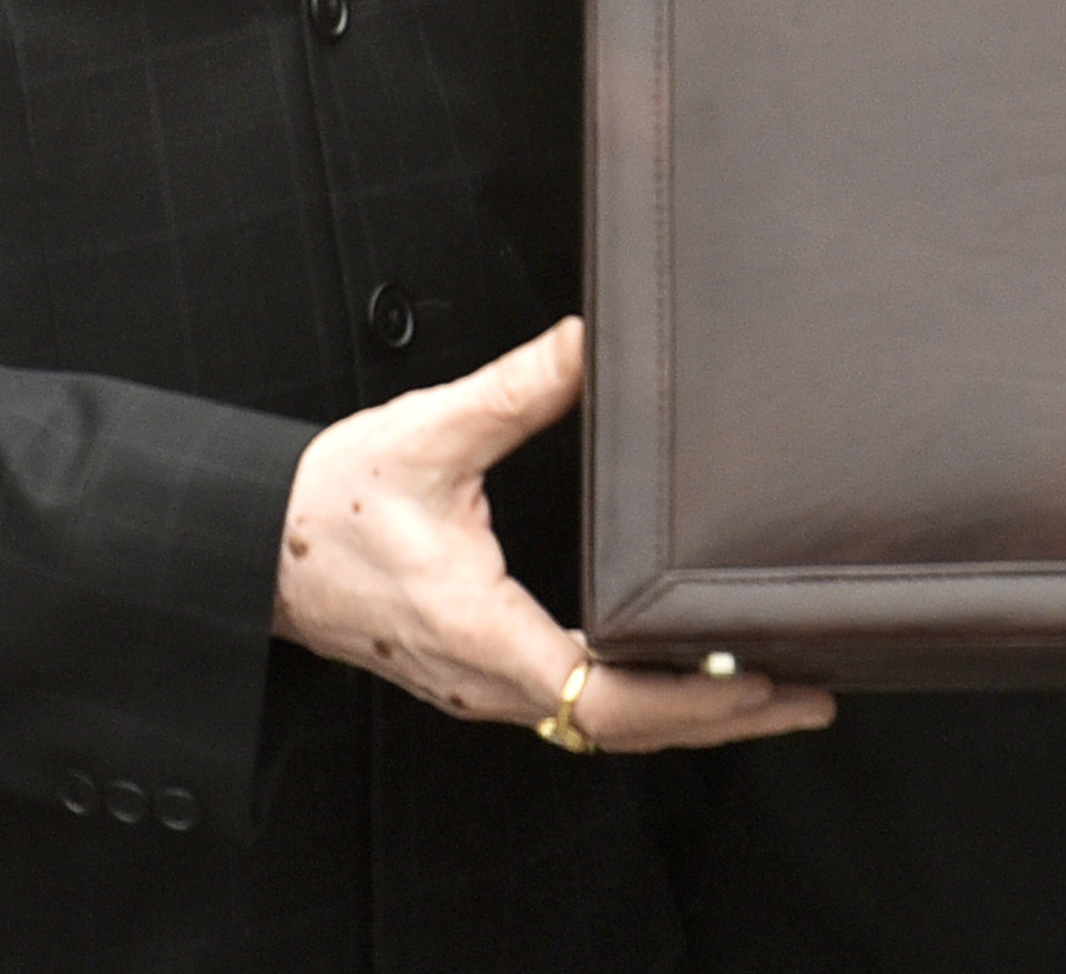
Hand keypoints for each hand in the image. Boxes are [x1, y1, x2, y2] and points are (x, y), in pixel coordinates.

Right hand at [273, 317, 834, 753]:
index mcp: (482, 632)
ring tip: (773, 691)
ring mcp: (483, 686)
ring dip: (688, 716)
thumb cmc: (331, 502)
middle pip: (623, 727)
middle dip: (722, 717)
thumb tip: (594, 337)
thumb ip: (520, 386)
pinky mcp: (480, 672)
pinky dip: (643, 701)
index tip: (757, 677)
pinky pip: (576, 705)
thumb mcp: (430, 430)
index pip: (602, 698)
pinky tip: (686, 678)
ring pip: (603, 724)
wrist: (253, 549)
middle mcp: (488, 679)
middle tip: (811, 693)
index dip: (688, 698)